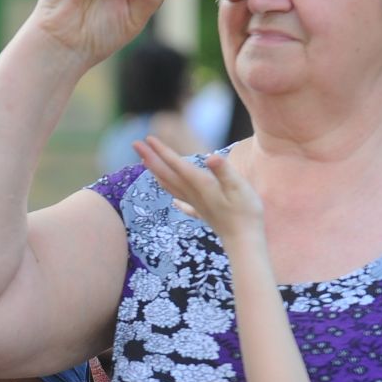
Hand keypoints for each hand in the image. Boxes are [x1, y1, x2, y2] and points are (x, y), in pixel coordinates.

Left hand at [136, 143, 265, 246]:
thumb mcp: (240, 187)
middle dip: (151, 157)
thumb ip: (224, 171)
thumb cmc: (245, 213)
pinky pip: (181, 200)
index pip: (176, 164)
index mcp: (200, 184)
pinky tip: (173, 199)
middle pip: (166, 173)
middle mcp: (193, 193)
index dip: (162, 151)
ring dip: (156, 172)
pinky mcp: (202, 212)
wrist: (244, 242)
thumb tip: (211, 156)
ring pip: (169, 185)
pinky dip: (173, 194)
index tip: (148, 138)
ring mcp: (195, 204)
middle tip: (135, 143)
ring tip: (145, 161)